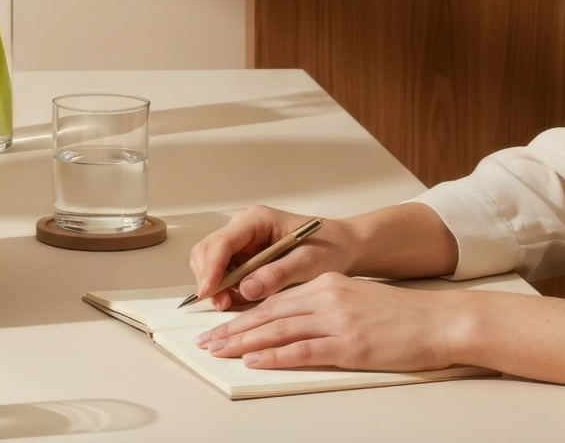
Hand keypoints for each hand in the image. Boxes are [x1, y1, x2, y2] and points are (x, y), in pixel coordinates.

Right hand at [189, 206, 351, 309]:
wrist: (342, 246)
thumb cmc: (328, 248)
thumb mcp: (307, 263)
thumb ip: (276, 274)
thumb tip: (245, 289)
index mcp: (256, 220)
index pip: (222, 242)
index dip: (211, 267)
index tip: (209, 292)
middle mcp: (243, 227)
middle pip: (208, 249)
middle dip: (208, 277)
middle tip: (219, 304)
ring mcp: (242, 241)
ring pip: (211, 261)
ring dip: (214, 284)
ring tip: (227, 305)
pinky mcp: (245, 255)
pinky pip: (223, 271)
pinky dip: (223, 286)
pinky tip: (234, 300)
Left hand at [195, 273, 462, 371]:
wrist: (438, 320)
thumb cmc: (401, 316)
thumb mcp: (354, 300)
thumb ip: (323, 306)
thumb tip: (292, 323)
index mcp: (325, 285)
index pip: (273, 299)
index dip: (243, 313)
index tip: (220, 323)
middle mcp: (325, 298)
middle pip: (268, 313)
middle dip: (233, 327)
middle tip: (206, 339)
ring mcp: (336, 321)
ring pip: (278, 330)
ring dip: (244, 341)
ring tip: (219, 349)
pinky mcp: (349, 345)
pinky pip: (303, 350)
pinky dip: (274, 355)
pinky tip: (255, 359)